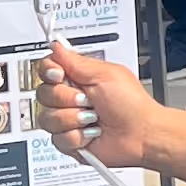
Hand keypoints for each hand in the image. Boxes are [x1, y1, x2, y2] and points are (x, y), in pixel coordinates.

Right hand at [34, 38, 156, 169]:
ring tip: (93, 118)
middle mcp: (71, 97)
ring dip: (74, 119)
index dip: (49, 72)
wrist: (142, 135)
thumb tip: (56, 46)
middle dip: (66, 98)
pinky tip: (91, 133)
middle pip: (43, 94)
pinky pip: (57, 139)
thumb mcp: (105, 74)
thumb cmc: (132, 104)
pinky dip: (77, 136)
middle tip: (87, 100)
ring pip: (48, 118)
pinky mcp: (70, 139)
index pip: (47, 69)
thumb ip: (75, 62)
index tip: (60, 75)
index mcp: (79, 77)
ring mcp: (70, 119)